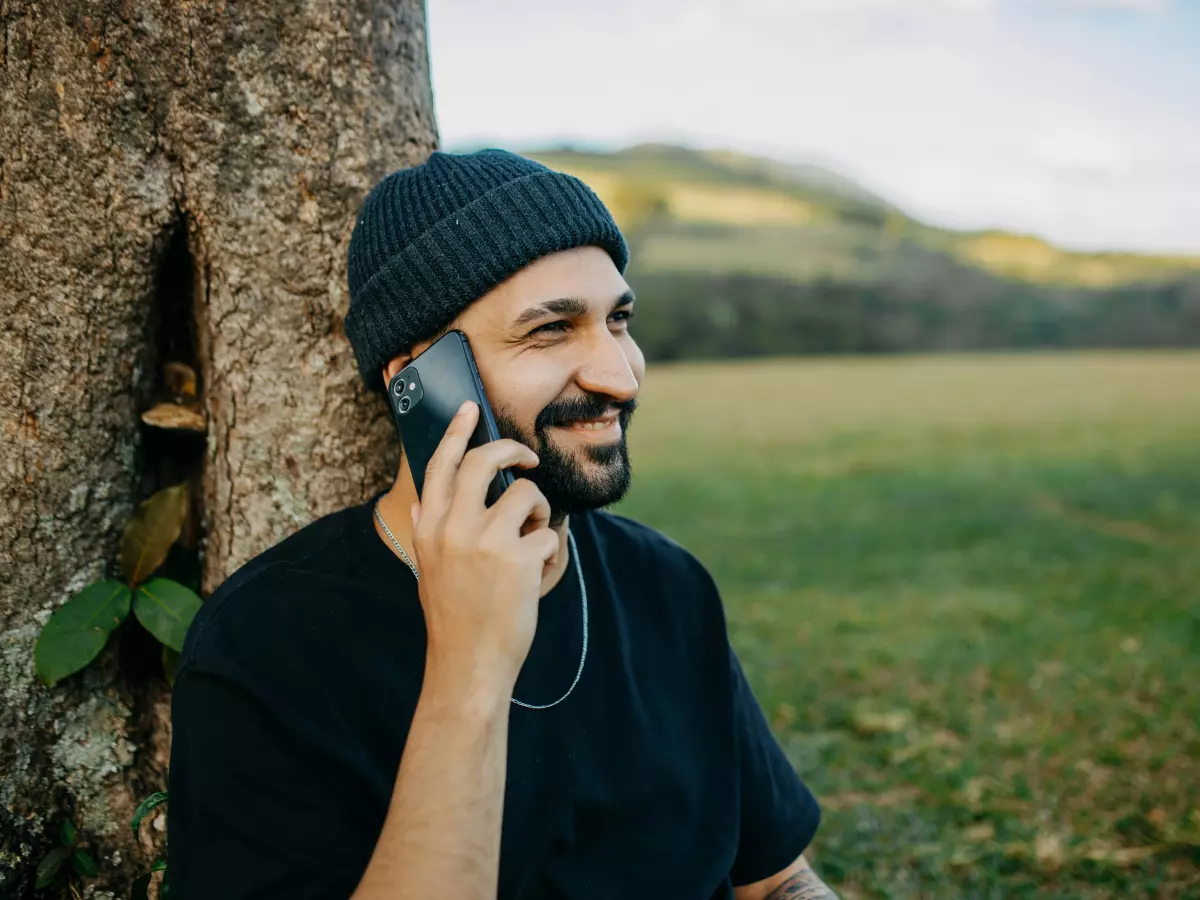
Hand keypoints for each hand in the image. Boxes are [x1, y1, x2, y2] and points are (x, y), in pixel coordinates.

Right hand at [409, 401, 557, 688]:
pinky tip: (534, 576)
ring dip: (539, 514)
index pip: (442, 464)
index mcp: (429, 527)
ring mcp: (486, 541)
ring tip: (532, 541)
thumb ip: (434, 528)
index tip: (471, 408)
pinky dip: (549, 553)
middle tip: (529, 460)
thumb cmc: (454, 616)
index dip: (457, 430)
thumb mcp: (430, 566)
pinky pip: (549, 534)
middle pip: (484, 461)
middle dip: (512, 452)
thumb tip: (428, 498)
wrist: (469, 663)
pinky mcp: (518, 559)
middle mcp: (453, 527)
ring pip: (527, 495)